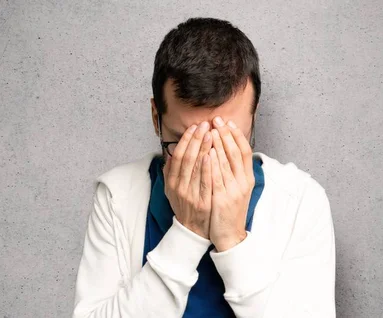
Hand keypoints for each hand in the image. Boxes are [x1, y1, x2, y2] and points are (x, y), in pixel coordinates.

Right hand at [162, 121, 212, 238]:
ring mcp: (191, 195)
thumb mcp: (172, 190)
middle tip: (205, 124)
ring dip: (204, 148)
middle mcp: (179, 187)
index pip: (178, 156)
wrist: (193, 231)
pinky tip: (212, 154)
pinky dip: (208, 167)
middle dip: (196, 139)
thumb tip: (170, 153)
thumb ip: (170, 172)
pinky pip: (205, 182)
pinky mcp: (203, 202)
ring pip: (196, 168)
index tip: (194, 127)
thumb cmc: (185, 206)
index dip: (186, 140)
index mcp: (172, 182)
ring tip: (211, 133)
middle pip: (187, 158)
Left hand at [208, 117, 255, 251]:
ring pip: (226, 163)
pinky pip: (216, 178)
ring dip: (218, 144)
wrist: (230, 234)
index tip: (228, 122)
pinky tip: (206, 153)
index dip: (237, 135)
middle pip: (235, 153)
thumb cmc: (230, 210)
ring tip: (210, 130)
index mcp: (247, 179)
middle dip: (225, 134)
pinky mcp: (222, 199)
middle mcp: (243, 183)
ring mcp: (233, 191)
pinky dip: (212, 165)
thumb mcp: (237, 189)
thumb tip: (224, 151)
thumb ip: (233, 171)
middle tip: (216, 120)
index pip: (245, 151)